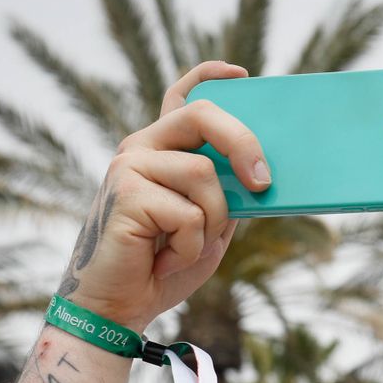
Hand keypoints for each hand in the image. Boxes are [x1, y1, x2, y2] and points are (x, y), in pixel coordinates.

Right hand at [59, 61, 267, 330]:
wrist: (118, 307)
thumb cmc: (162, 267)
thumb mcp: (209, 226)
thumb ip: (226, 194)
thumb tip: (260, 173)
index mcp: (161, 150)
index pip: (181, 97)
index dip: (210, 77)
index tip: (242, 75)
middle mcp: (141, 148)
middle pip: (203, 116)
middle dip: (244, 144)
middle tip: (264, 183)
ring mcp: (129, 167)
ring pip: (203, 174)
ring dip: (210, 222)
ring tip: (184, 248)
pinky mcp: (125, 194)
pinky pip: (188, 213)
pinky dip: (190, 246)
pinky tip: (165, 259)